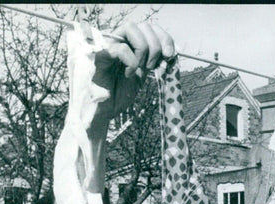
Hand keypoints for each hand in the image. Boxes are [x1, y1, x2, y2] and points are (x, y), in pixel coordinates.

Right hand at [89, 21, 174, 136]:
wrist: (106, 108)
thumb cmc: (122, 92)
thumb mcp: (145, 75)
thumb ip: (157, 62)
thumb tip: (172, 53)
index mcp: (132, 43)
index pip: (152, 27)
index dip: (164, 38)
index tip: (169, 56)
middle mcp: (121, 39)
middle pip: (145, 25)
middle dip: (155, 46)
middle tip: (153, 67)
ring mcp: (110, 45)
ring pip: (131, 28)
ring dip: (143, 50)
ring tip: (141, 69)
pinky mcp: (102, 55)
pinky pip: (121, 48)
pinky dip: (131, 62)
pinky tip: (128, 74)